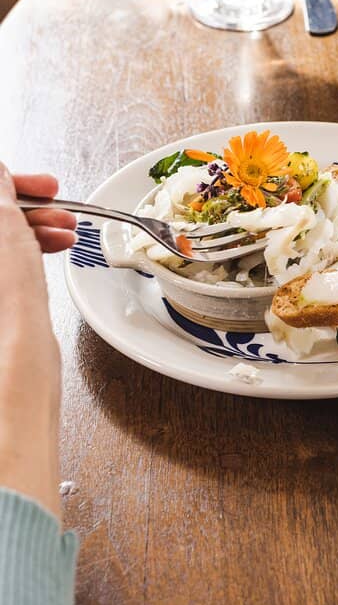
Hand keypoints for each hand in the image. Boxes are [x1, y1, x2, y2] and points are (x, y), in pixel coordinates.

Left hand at [0, 164, 65, 516]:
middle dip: (18, 209)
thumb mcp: (10, 259)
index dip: (5, 187)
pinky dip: (19, 258)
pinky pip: (1, 275)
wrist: (9, 420)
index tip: (36, 183)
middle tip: (56, 206)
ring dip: (23, 231)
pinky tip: (45, 257)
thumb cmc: (7, 357)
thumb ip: (1, 209)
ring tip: (63, 232)